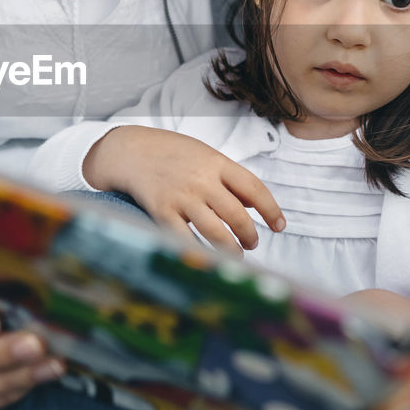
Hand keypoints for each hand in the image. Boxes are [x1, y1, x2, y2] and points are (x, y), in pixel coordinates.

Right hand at [83, 126, 284, 254]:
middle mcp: (202, 180)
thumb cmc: (171, 153)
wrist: (131, 151)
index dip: (271, 210)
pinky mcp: (162, 211)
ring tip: (236, 255)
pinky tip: (208, 258)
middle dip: (249, 235)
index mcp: (217, 163)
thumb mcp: (205, 155)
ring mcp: (181, 197)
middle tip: (252, 243)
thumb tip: (252, 205)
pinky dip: (199, 252)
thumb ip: (227, 178)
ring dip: (231, 249)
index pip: (254, 188)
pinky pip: (186, 239)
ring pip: (215, 232)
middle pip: (237, 215)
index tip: (279, 225)